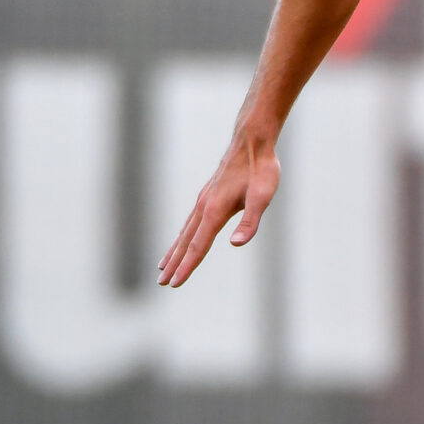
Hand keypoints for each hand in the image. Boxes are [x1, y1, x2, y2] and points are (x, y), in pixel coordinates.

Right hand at [157, 132, 279, 286]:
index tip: (174, 283)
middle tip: (161, 282)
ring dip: (173, 251)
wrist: (252, 140)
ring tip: (162, 266)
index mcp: (214, 211)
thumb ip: (250, 222)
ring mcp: (204, 199)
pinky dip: (182, 235)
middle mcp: (204, 206)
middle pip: (185, 241)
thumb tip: (236, 243)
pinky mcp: (207, 195)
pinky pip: (190, 220)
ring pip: (184, 231)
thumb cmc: (261, 168)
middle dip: (174, 264)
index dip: (186, 266)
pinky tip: (181, 239)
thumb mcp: (262, 196)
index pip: (197, 246)